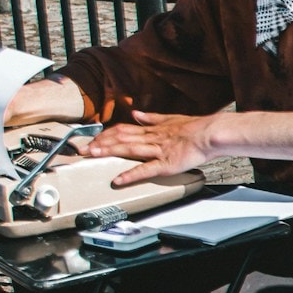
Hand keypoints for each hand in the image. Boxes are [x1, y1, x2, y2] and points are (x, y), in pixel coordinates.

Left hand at [84, 110, 216, 185]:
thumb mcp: (171, 119)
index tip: (92, 138)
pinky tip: (119, 179)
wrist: (211, 134)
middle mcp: (151, 138)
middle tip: (82, 149)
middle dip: (100, 143)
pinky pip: (146, 169)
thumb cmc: (196, 129)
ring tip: (92, 156)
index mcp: (152, 129)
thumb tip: (137, 113)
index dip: (106, 134)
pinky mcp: (166, 164)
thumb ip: (152, 118)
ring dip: (109, 152)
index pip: (123, 130)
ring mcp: (158, 150)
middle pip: (121, 139)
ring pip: (129, 149)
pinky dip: (131, 174)